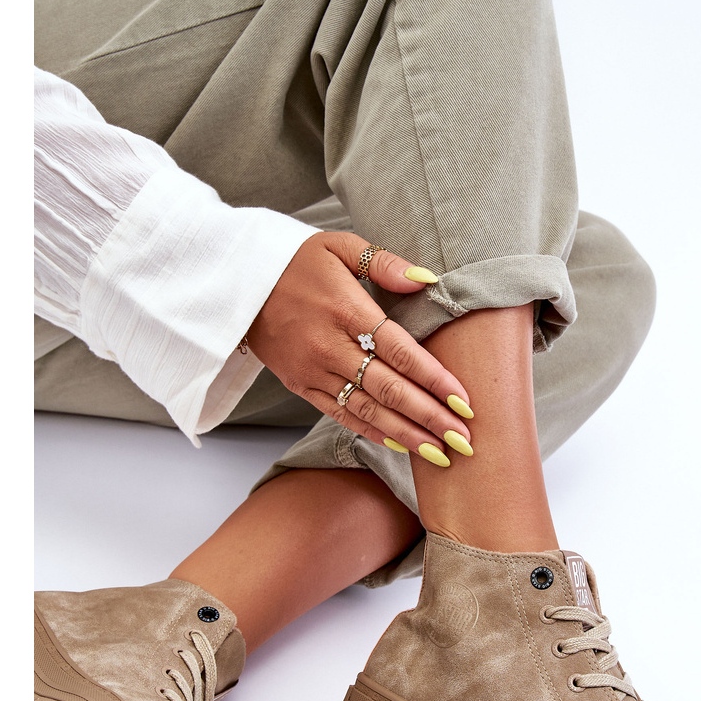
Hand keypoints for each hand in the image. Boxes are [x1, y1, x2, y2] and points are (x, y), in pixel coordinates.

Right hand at [246, 232, 473, 462]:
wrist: (236, 284)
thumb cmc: (296, 262)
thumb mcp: (339, 246)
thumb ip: (384, 263)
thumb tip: (427, 279)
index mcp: (347, 310)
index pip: (400, 352)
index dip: (434, 379)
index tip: (464, 401)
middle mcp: (331, 346)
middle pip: (389, 389)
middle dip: (430, 417)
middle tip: (463, 439)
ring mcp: (314, 371)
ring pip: (368, 409)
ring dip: (407, 435)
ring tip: (440, 453)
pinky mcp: (301, 385)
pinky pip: (341, 414)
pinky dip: (372, 431)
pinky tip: (400, 444)